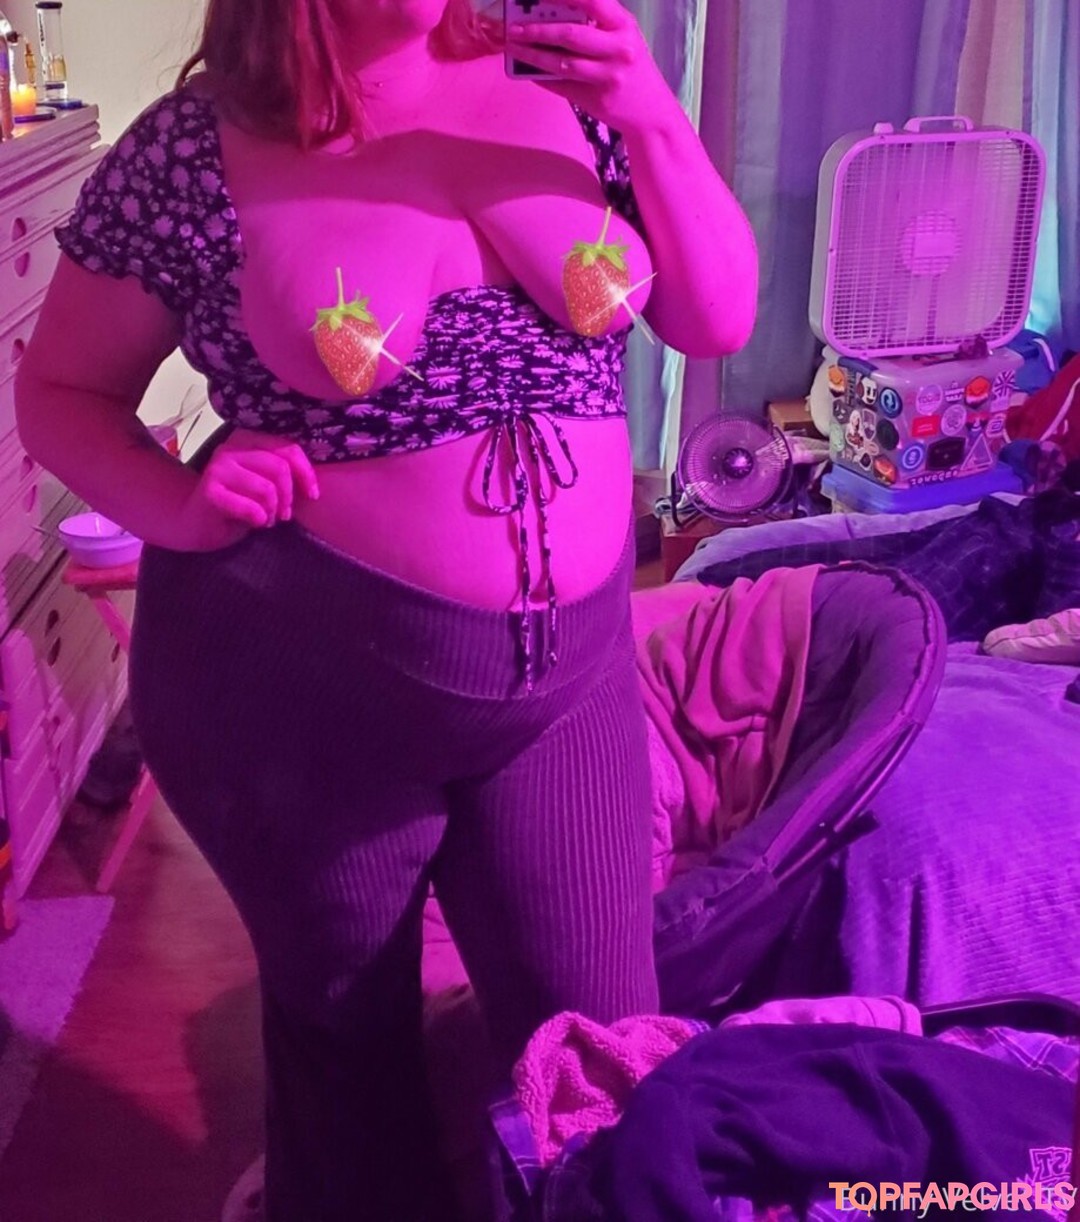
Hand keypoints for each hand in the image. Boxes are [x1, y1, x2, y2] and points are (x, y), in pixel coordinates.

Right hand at [177, 428, 320, 550]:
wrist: (194, 523)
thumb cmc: (235, 504)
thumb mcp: (263, 485)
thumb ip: (281, 475)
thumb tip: (311, 483)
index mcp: (247, 441)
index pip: (287, 449)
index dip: (306, 473)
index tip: (313, 495)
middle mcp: (231, 448)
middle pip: (280, 468)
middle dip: (288, 497)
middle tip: (283, 515)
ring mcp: (218, 467)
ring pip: (267, 488)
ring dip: (272, 511)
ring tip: (266, 519)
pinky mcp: (210, 490)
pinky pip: (251, 508)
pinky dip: (259, 519)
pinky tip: (253, 522)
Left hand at [503, 0, 672, 134]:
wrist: (652, 113)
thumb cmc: (632, 69)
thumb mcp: (623, 38)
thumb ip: (597, 25)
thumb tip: (553, 16)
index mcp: (623, 25)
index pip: (591, 1)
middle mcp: (619, 48)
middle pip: (570, 34)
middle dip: (538, 29)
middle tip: (514, 27)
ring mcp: (608, 75)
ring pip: (562, 63)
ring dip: (533, 55)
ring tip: (514, 48)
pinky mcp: (597, 99)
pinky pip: (562, 86)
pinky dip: (542, 78)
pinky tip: (527, 71)